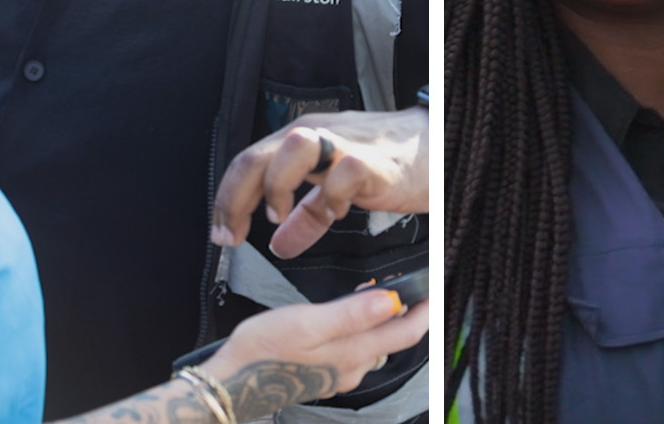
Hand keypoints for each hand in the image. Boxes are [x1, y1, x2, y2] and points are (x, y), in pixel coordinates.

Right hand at [198, 287, 429, 413]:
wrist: (228, 382)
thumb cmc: (261, 352)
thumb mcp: (307, 323)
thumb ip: (352, 314)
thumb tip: (392, 301)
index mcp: (353, 354)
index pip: (407, 332)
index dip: (426, 308)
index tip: (435, 285)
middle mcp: (352, 369)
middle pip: (393, 339)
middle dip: (405, 310)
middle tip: (405, 281)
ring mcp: (338, 375)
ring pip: (373, 344)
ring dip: (380, 320)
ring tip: (374, 291)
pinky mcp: (324, 375)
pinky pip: (354, 351)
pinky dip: (359, 331)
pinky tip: (344, 317)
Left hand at [211, 107, 427, 258]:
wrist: (440, 143)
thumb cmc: (393, 160)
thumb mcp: (340, 188)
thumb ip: (308, 215)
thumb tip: (279, 243)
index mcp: (305, 140)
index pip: (249, 162)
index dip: (227, 201)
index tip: (223, 235)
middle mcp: (318, 135)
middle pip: (256, 157)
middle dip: (234, 200)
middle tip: (231, 236)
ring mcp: (345, 145)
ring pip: (292, 149)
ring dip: (277, 186)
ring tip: (279, 216)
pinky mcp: (373, 162)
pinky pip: (342, 173)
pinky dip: (330, 198)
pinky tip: (335, 213)